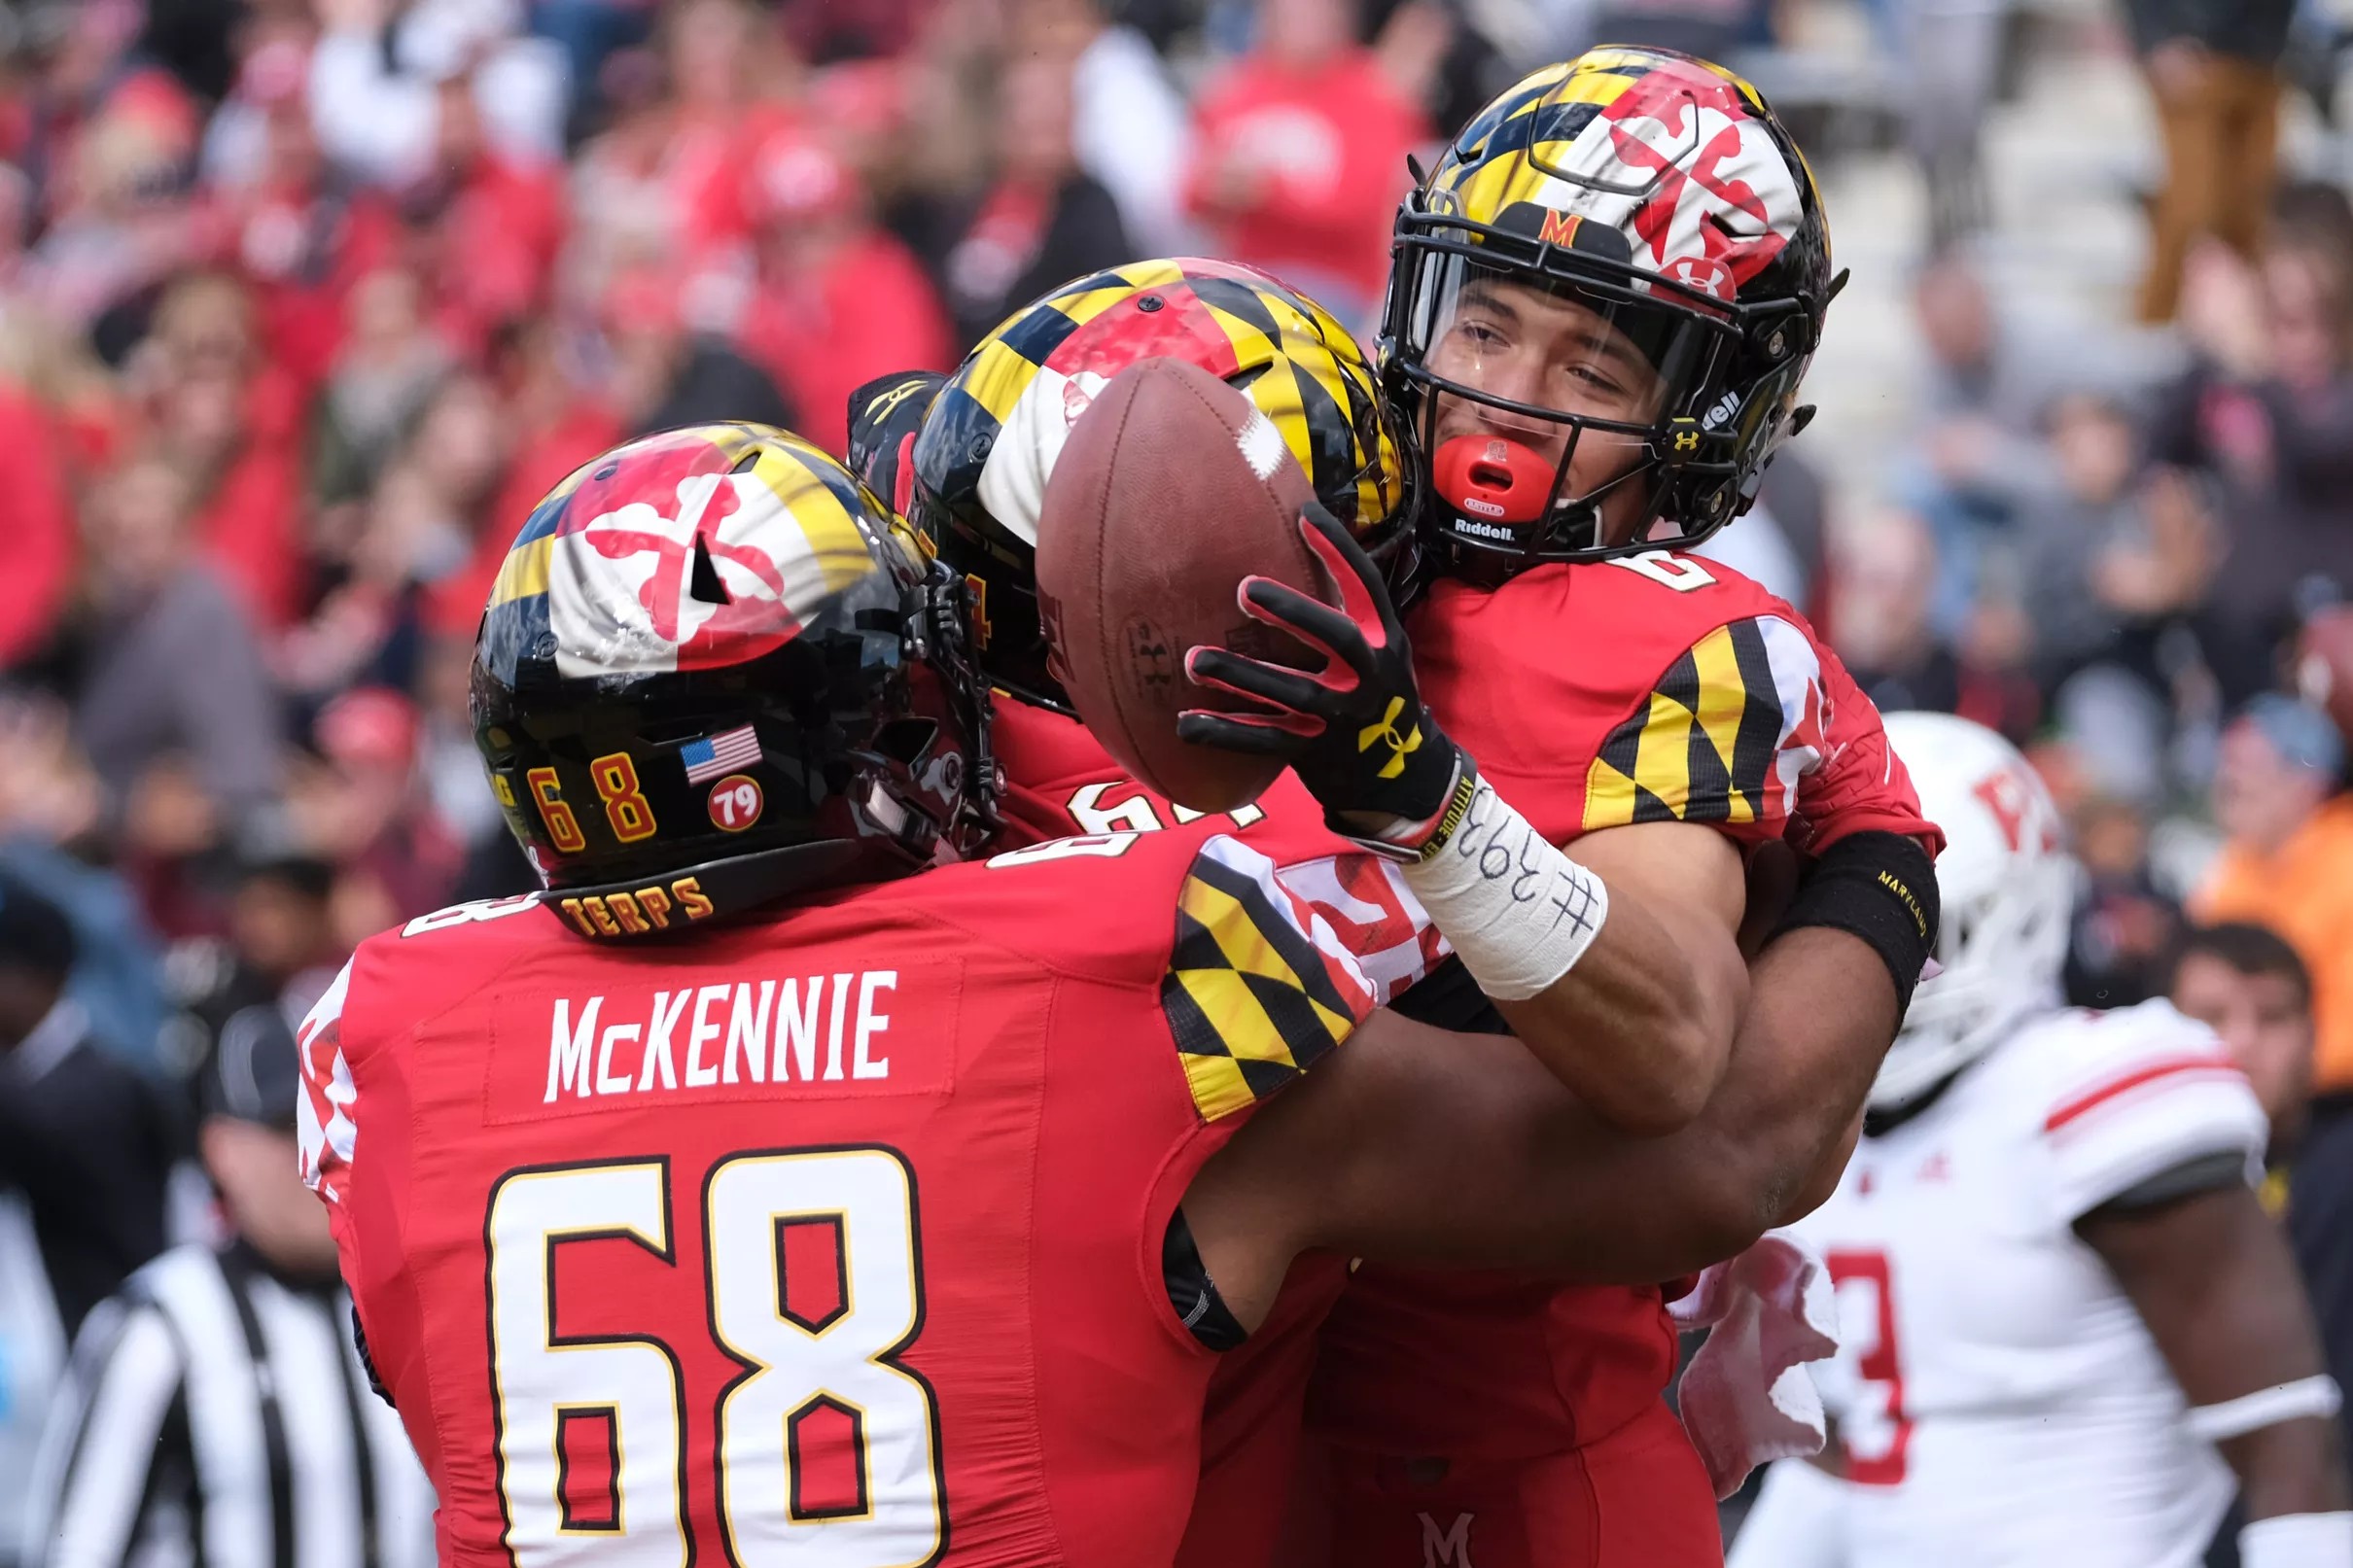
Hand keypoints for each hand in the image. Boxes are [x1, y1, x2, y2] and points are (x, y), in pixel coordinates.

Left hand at [1178, 502, 1470, 854]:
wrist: (1403, 777)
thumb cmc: (1377, 697)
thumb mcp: (1381, 652)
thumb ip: (1347, 615)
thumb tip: (1297, 549)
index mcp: (1386, 641)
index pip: (1366, 587)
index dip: (1339, 551)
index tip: (1306, 515)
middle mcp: (1369, 676)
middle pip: (1338, 638)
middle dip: (1294, 612)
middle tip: (1245, 589)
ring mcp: (1342, 717)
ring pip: (1293, 694)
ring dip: (1243, 676)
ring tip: (1195, 660)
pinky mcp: (1314, 751)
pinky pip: (1265, 742)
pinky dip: (1225, 733)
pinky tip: (1186, 722)